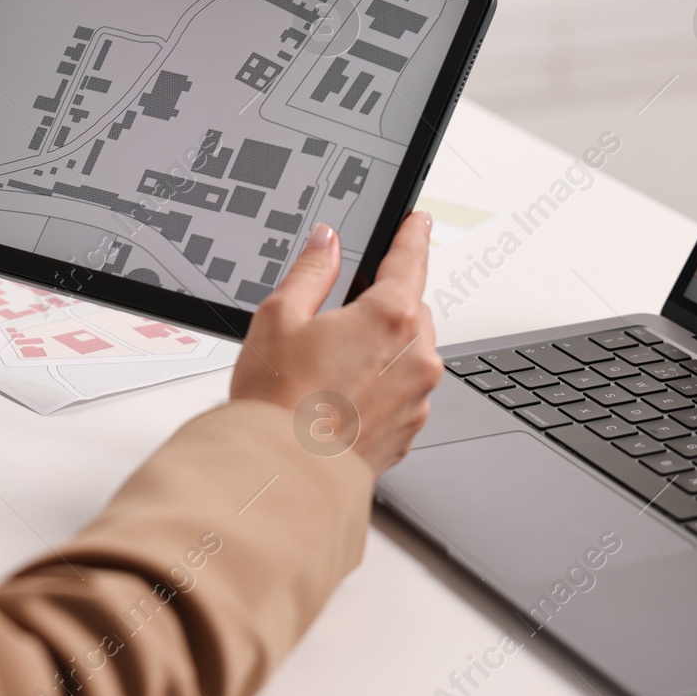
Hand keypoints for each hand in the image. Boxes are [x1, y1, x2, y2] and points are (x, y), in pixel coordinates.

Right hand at [230, 212, 442, 471]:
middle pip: (411, 310)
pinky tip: (337, 399)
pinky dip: (380, 389)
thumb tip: (326, 242)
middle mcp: (417, 356)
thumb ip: (312, 270)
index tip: (417, 222)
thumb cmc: (279, 402)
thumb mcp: (280, 316)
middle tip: (335, 321)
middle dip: (381, 307)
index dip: (412, 235)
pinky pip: (402, 393)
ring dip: (382, 351)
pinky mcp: (409, 431)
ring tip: (328, 370)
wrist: (283, 473)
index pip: (410, 260)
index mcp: (390, 317)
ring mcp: (417, 398)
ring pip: (409, 354)